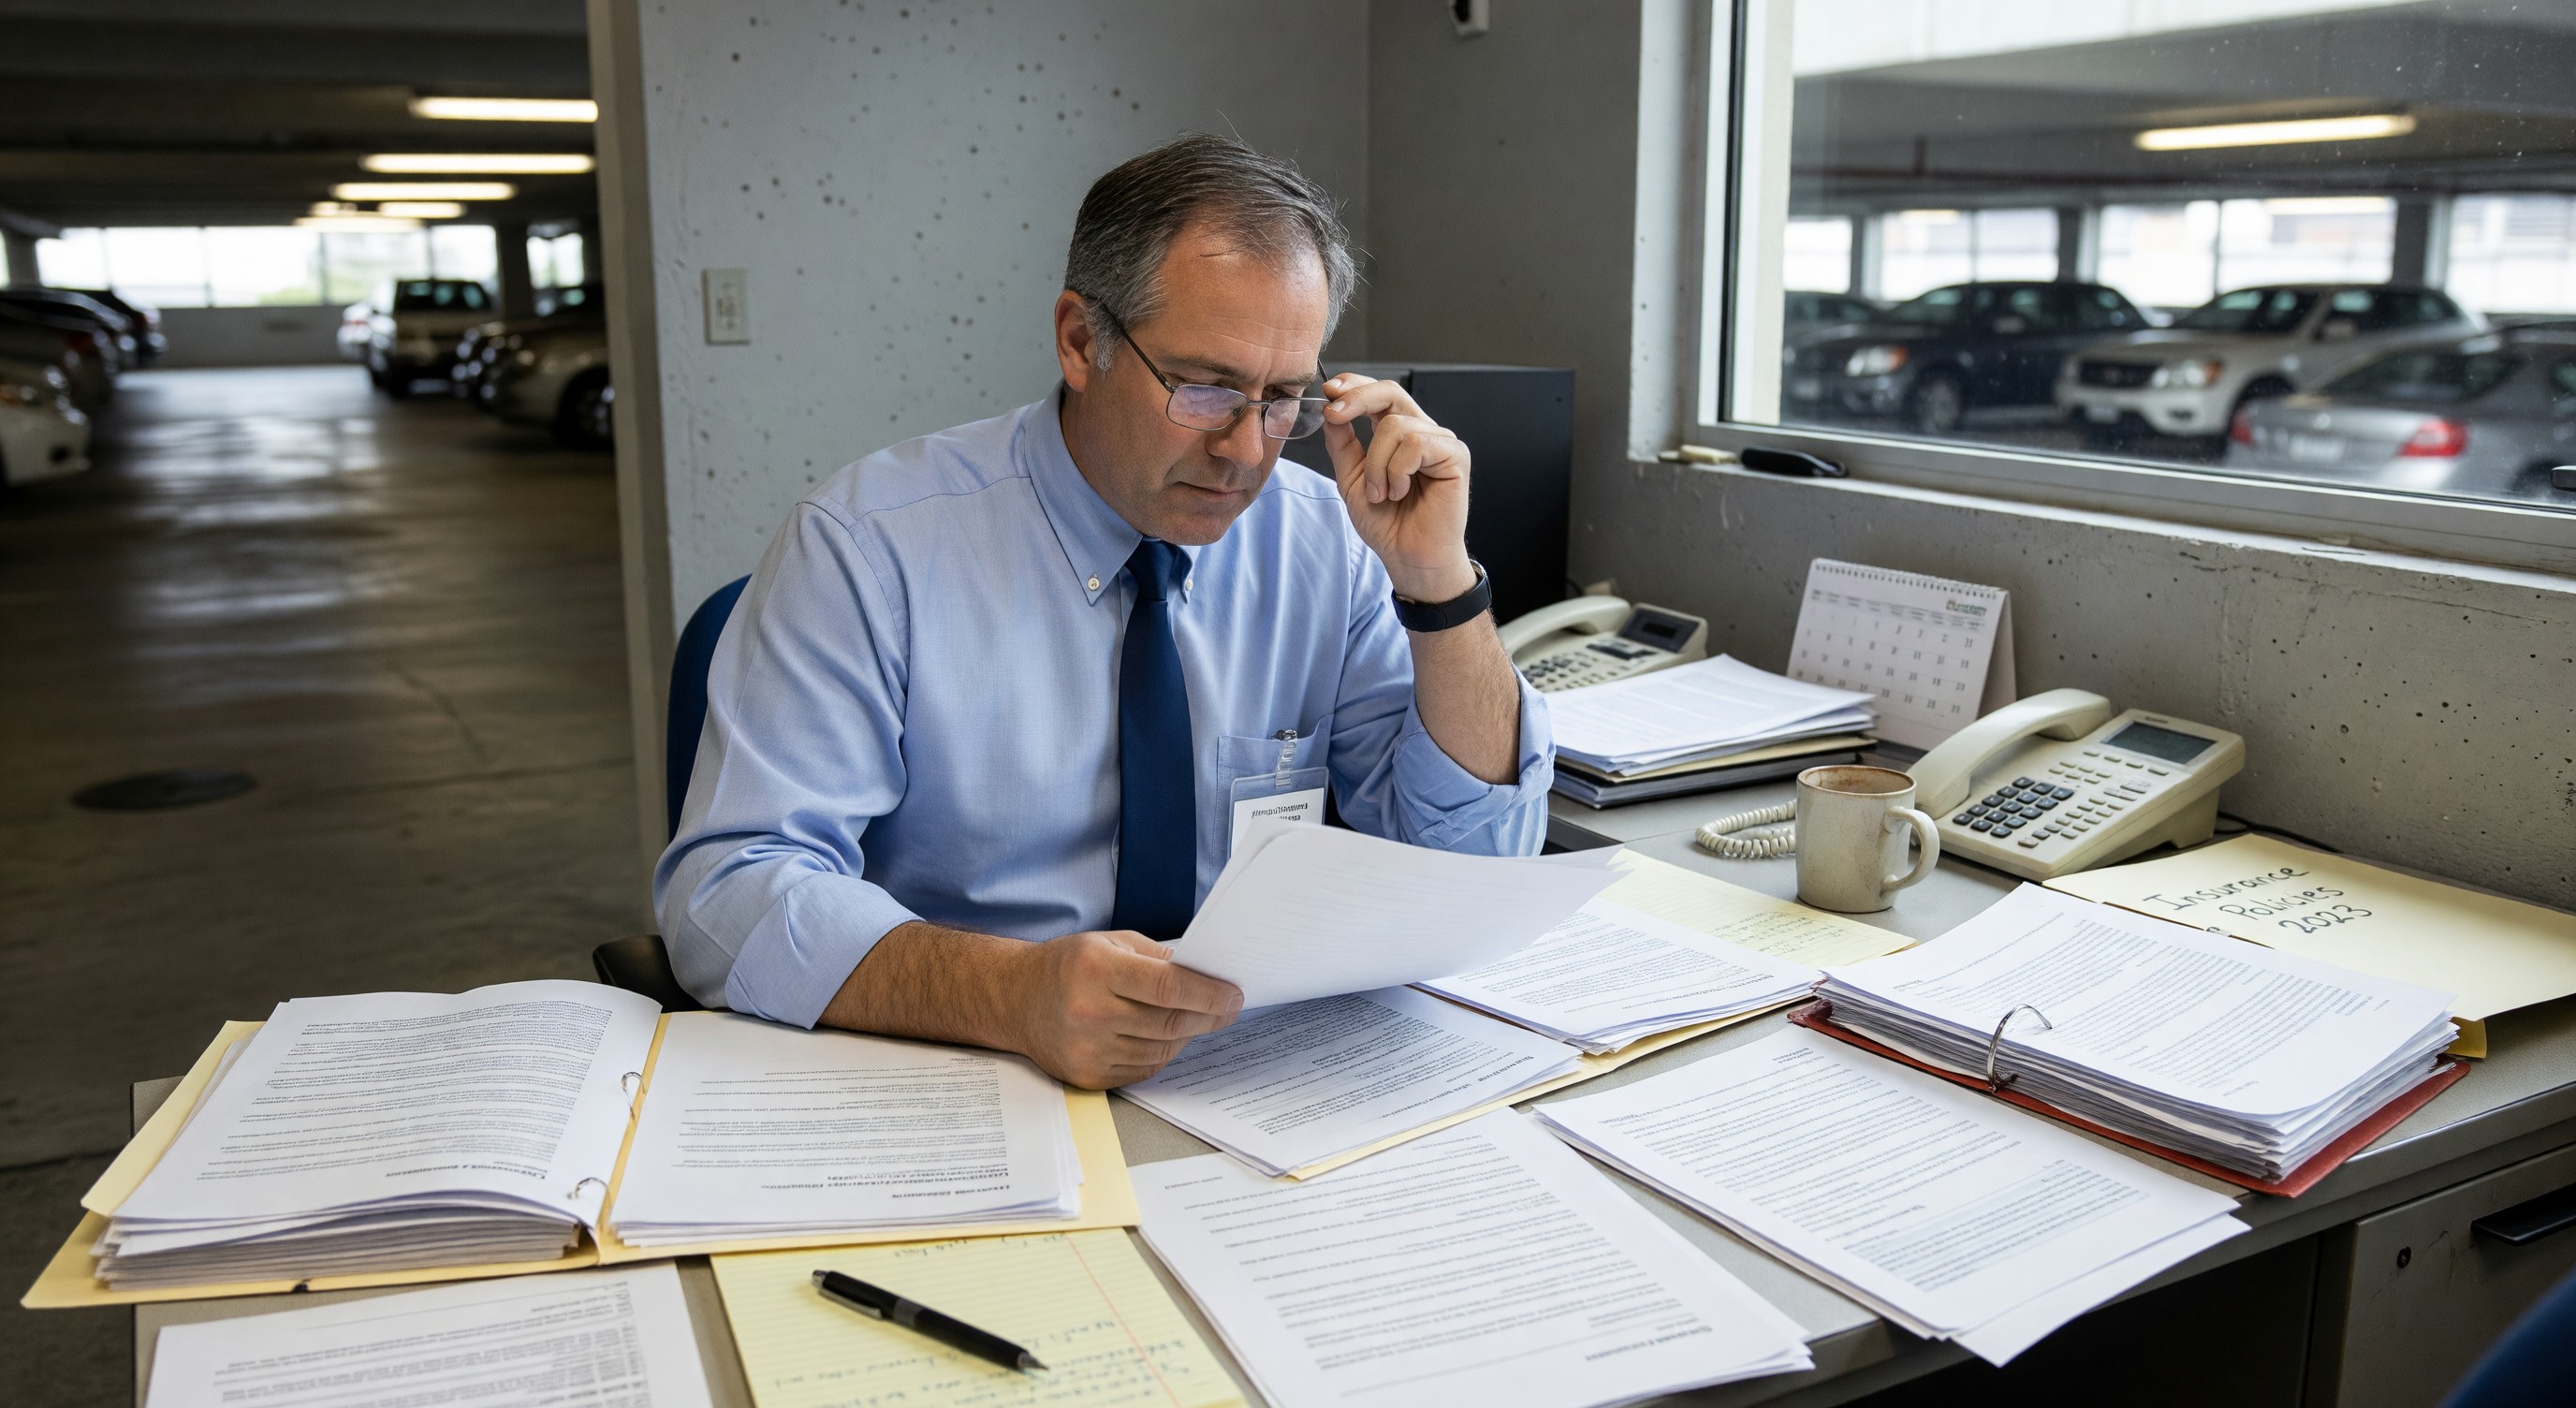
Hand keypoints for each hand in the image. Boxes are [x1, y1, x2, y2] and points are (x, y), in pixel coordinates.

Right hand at [1002, 930, 1241, 1087]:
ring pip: (1162, 1049)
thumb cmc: (1069, 965)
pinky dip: (1163, 1052)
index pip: (1167, 986)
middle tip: (1229, 1008)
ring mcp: (1088, 1049)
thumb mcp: (1111, 942)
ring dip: (1187, 1034)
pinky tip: (1164, 1036)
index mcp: (1097, 969)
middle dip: (1209, 1016)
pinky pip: (1144, 1068)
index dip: (1208, 993)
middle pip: (1170, 1022)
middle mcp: (1090, 1012)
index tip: (1233, 994)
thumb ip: (1157, 958)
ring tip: (1196, 1019)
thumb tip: (1207, 975)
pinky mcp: (1088, 1076)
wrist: (1017, 1000)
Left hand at [1319, 374, 1477, 603]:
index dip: (1355, 386)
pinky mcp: (1455, 457)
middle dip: (1358, 398)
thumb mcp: (1351, 478)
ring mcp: (1441, 442)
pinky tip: (1400, 493)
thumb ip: (1342, 443)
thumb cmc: (1386, 522)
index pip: (1379, 394)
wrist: (1407, 557)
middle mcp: (1422, 432)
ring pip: (1396, 425)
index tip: (1329, 390)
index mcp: (1399, 433)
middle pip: (1391, 392)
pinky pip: (1416, 445)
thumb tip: (1331, 410)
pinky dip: (1398, 471)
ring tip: (1381, 493)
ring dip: (1377, 464)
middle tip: (1335, 414)